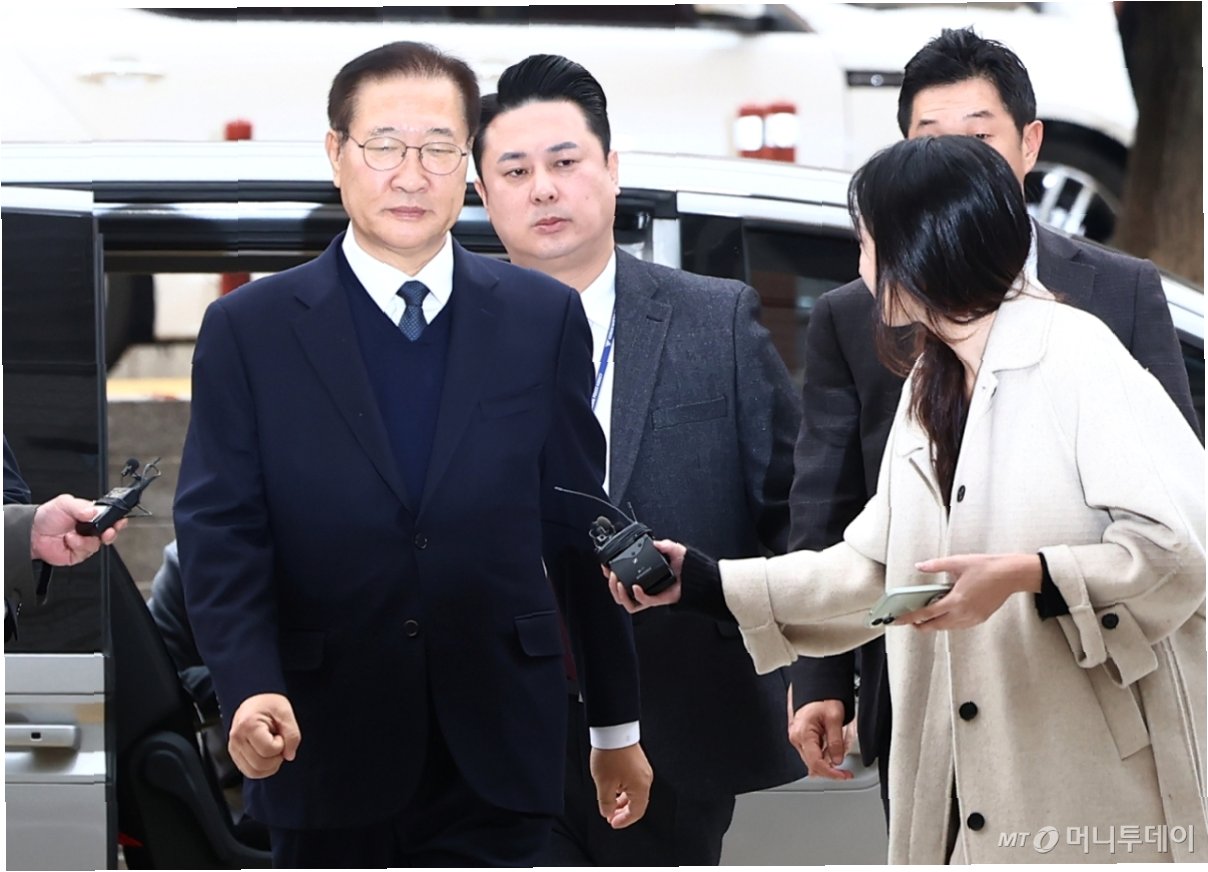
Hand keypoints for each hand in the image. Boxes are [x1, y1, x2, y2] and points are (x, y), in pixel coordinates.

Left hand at [29, 494, 125, 564]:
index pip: (109, 517)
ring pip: (98, 544)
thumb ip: (81, 506)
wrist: (30, 533)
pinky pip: (86, 553)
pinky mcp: (78, 554)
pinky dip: (78, 546)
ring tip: (75, 535)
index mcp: (90, 515)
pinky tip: (70, 540)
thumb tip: (94, 511)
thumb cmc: (46, 517)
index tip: (119, 521)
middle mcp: (89, 529)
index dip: (117, 520)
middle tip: (108, 531)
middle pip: (109, 533)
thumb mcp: (64, 503)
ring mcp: (84, 542)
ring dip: (88, 540)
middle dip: (111, 533)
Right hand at [228, 693, 300, 778]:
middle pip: (260, 765)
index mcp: (248, 725)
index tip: (280, 733)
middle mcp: (236, 739)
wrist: (256, 701)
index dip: (281, 744)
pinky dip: (263, 769)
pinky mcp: (235, 755)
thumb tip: (289, 755)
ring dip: (270, 766)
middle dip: (276, 757)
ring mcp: (233, 749)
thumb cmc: (269, 704)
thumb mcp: (286, 712)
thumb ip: (292, 734)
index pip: (268, 750)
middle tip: (278, 742)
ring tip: (272, 748)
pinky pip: (250, 772)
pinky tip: (267, 755)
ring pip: (254, 773)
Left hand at [590, 743, 652, 828]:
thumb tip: (608, 812)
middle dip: (622, 811)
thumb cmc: (611, 754)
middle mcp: (646, 779)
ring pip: (634, 792)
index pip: (636, 812)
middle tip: (610, 815)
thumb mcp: (604, 784)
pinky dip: (623, 789)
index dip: (624, 821)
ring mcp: (643, 769)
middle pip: (636, 803)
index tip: (613, 823)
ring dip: (621, 800)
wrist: (613, 730)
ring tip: (608, 803)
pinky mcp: (638, 762)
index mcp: (641, 786)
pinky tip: (612, 789)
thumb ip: (606, 803)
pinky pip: (632, 782)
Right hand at [605, 539, 684, 613]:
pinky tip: (636, 587)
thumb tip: (652, 542)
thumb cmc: (687, 566)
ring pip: (626, 602)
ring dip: (619, 593)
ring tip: (618, 582)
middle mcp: (644, 586)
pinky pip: (642, 603)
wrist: (698, 576)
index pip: (622, 576)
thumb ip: (662, 544)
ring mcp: (649, 595)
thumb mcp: (673, 549)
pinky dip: (637, 595)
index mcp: (644, 575)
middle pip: (619, 592)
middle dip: (610, 584)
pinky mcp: (657, 600)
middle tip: (611, 574)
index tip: (606, 566)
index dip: (610, 573)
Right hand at [787, 696, 851, 779]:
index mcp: (802, 734)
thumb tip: (837, 761)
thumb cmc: (822, 696)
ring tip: (840, 747)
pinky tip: (833, 746)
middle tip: (846, 771)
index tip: (844, 776)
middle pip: (813, 764)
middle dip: (831, 768)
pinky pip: (813, 751)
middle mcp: (796, 737)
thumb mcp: (835, 718)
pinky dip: (825, 753)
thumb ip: (836, 742)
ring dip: (828, 760)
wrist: (816, 684)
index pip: (816, 763)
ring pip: (813, 759)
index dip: (831, 773)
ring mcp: (798, 737)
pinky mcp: (801, 736)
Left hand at [902, 553, 1041, 630]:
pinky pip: (960, 625)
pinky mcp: (980, 618)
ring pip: (949, 627)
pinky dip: (949, 622)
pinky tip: (946, 615)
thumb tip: (920, 566)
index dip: (911, 618)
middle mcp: (964, 613)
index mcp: (956, 600)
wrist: (1011, 575)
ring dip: (936, 624)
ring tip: (925, 618)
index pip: (927, 613)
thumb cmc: (987, 567)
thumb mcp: (958, 562)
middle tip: (910, 621)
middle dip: (921, 626)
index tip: (899, 620)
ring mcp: (973, 617)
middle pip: (937, 625)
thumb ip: (936, 565)